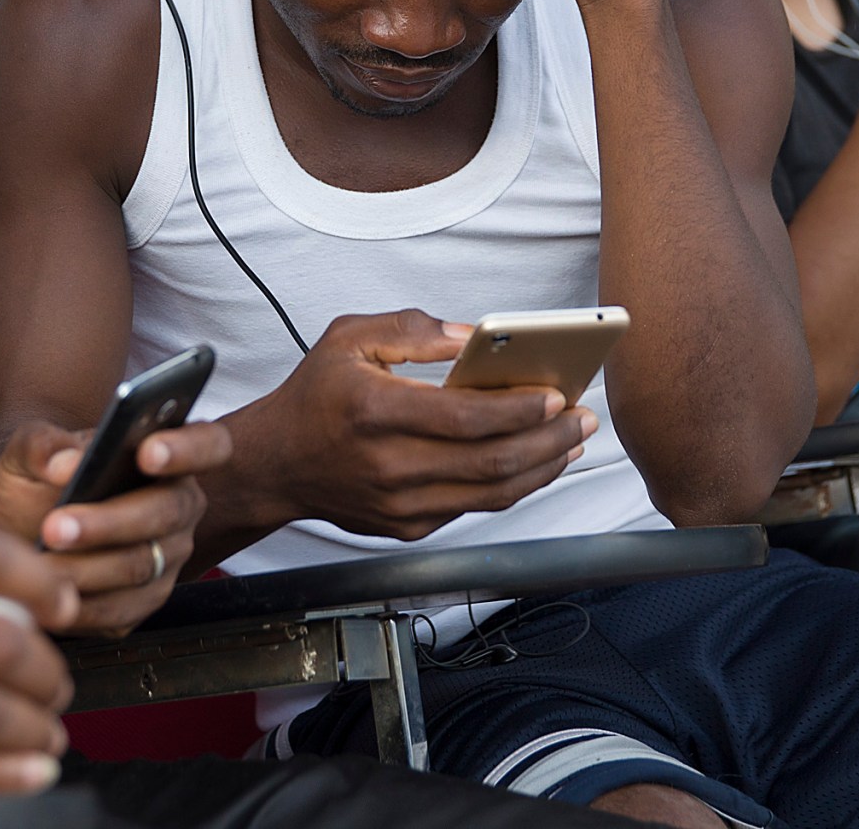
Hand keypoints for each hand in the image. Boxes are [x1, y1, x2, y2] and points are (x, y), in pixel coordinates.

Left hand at [0, 417, 233, 635]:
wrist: (21, 536)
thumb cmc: (35, 486)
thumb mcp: (30, 453)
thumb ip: (43, 447)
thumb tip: (62, 464)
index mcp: (166, 454)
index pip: (207, 444)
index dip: (186, 449)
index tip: (148, 453)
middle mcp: (179, 505)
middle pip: (166, 512)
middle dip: (108, 522)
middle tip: (56, 527)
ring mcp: (168, 557)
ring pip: (141, 565)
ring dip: (87, 569)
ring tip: (40, 565)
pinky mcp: (143, 602)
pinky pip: (121, 612)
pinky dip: (81, 607)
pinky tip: (47, 596)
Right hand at [224, 309, 597, 540]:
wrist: (275, 464)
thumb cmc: (315, 397)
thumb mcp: (348, 338)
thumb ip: (410, 330)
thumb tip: (470, 337)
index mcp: (375, 413)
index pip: (466, 418)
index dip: (519, 409)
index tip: (557, 394)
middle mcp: (389, 466)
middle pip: (491, 463)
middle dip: (549, 440)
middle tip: (583, 418)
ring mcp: (399, 505)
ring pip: (491, 495)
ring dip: (542, 468)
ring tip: (572, 442)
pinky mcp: (406, 527)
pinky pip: (473, 509)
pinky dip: (511, 487)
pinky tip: (534, 463)